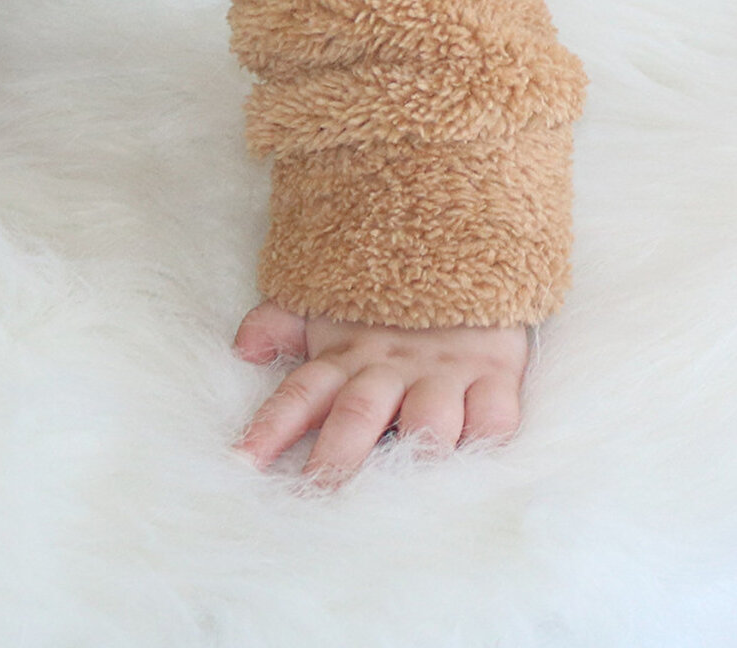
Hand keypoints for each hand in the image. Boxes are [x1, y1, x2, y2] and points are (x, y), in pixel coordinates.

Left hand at [233, 301, 527, 484]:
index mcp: (347, 356)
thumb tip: (242, 347)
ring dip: (415, 454)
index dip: (272, 426)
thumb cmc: (388, 301)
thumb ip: (282, 324)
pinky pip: (493, 414)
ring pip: (428, 420)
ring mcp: (443, 373)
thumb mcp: (331, 307)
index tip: (244, 461)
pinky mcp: (493, 373)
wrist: (461, 241)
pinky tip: (475, 467)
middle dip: (337, 458)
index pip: (301, 393)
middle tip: (318, 494)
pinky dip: (485, 441)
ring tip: (400, 490)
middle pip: (358, 415)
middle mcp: (391, 368)